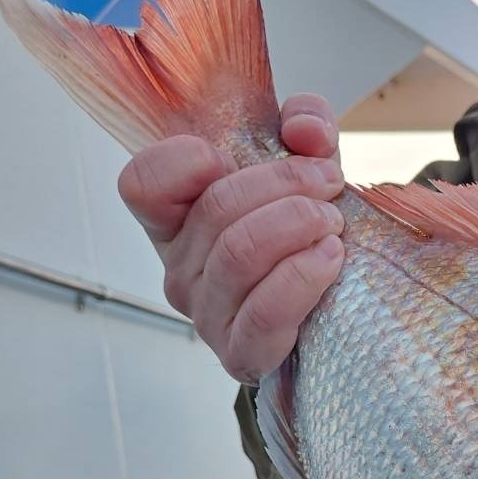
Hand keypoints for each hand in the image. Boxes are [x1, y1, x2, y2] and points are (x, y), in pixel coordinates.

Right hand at [118, 94, 345, 382]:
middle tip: (327, 181)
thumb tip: (305, 129)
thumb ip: (306, 124)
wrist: (335, 312)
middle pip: (216, 210)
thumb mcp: (305, 165)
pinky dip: (302, 276)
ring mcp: (208, 315)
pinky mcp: (242, 354)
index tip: (233, 155)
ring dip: (297, 224)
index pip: (143, 183)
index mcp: (176, 218)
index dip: (185, 159)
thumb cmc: (305, 233)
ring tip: (333, 220)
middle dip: (283, 182)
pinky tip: (331, 257)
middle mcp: (180, 268)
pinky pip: (264, 313)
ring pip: (239, 254)